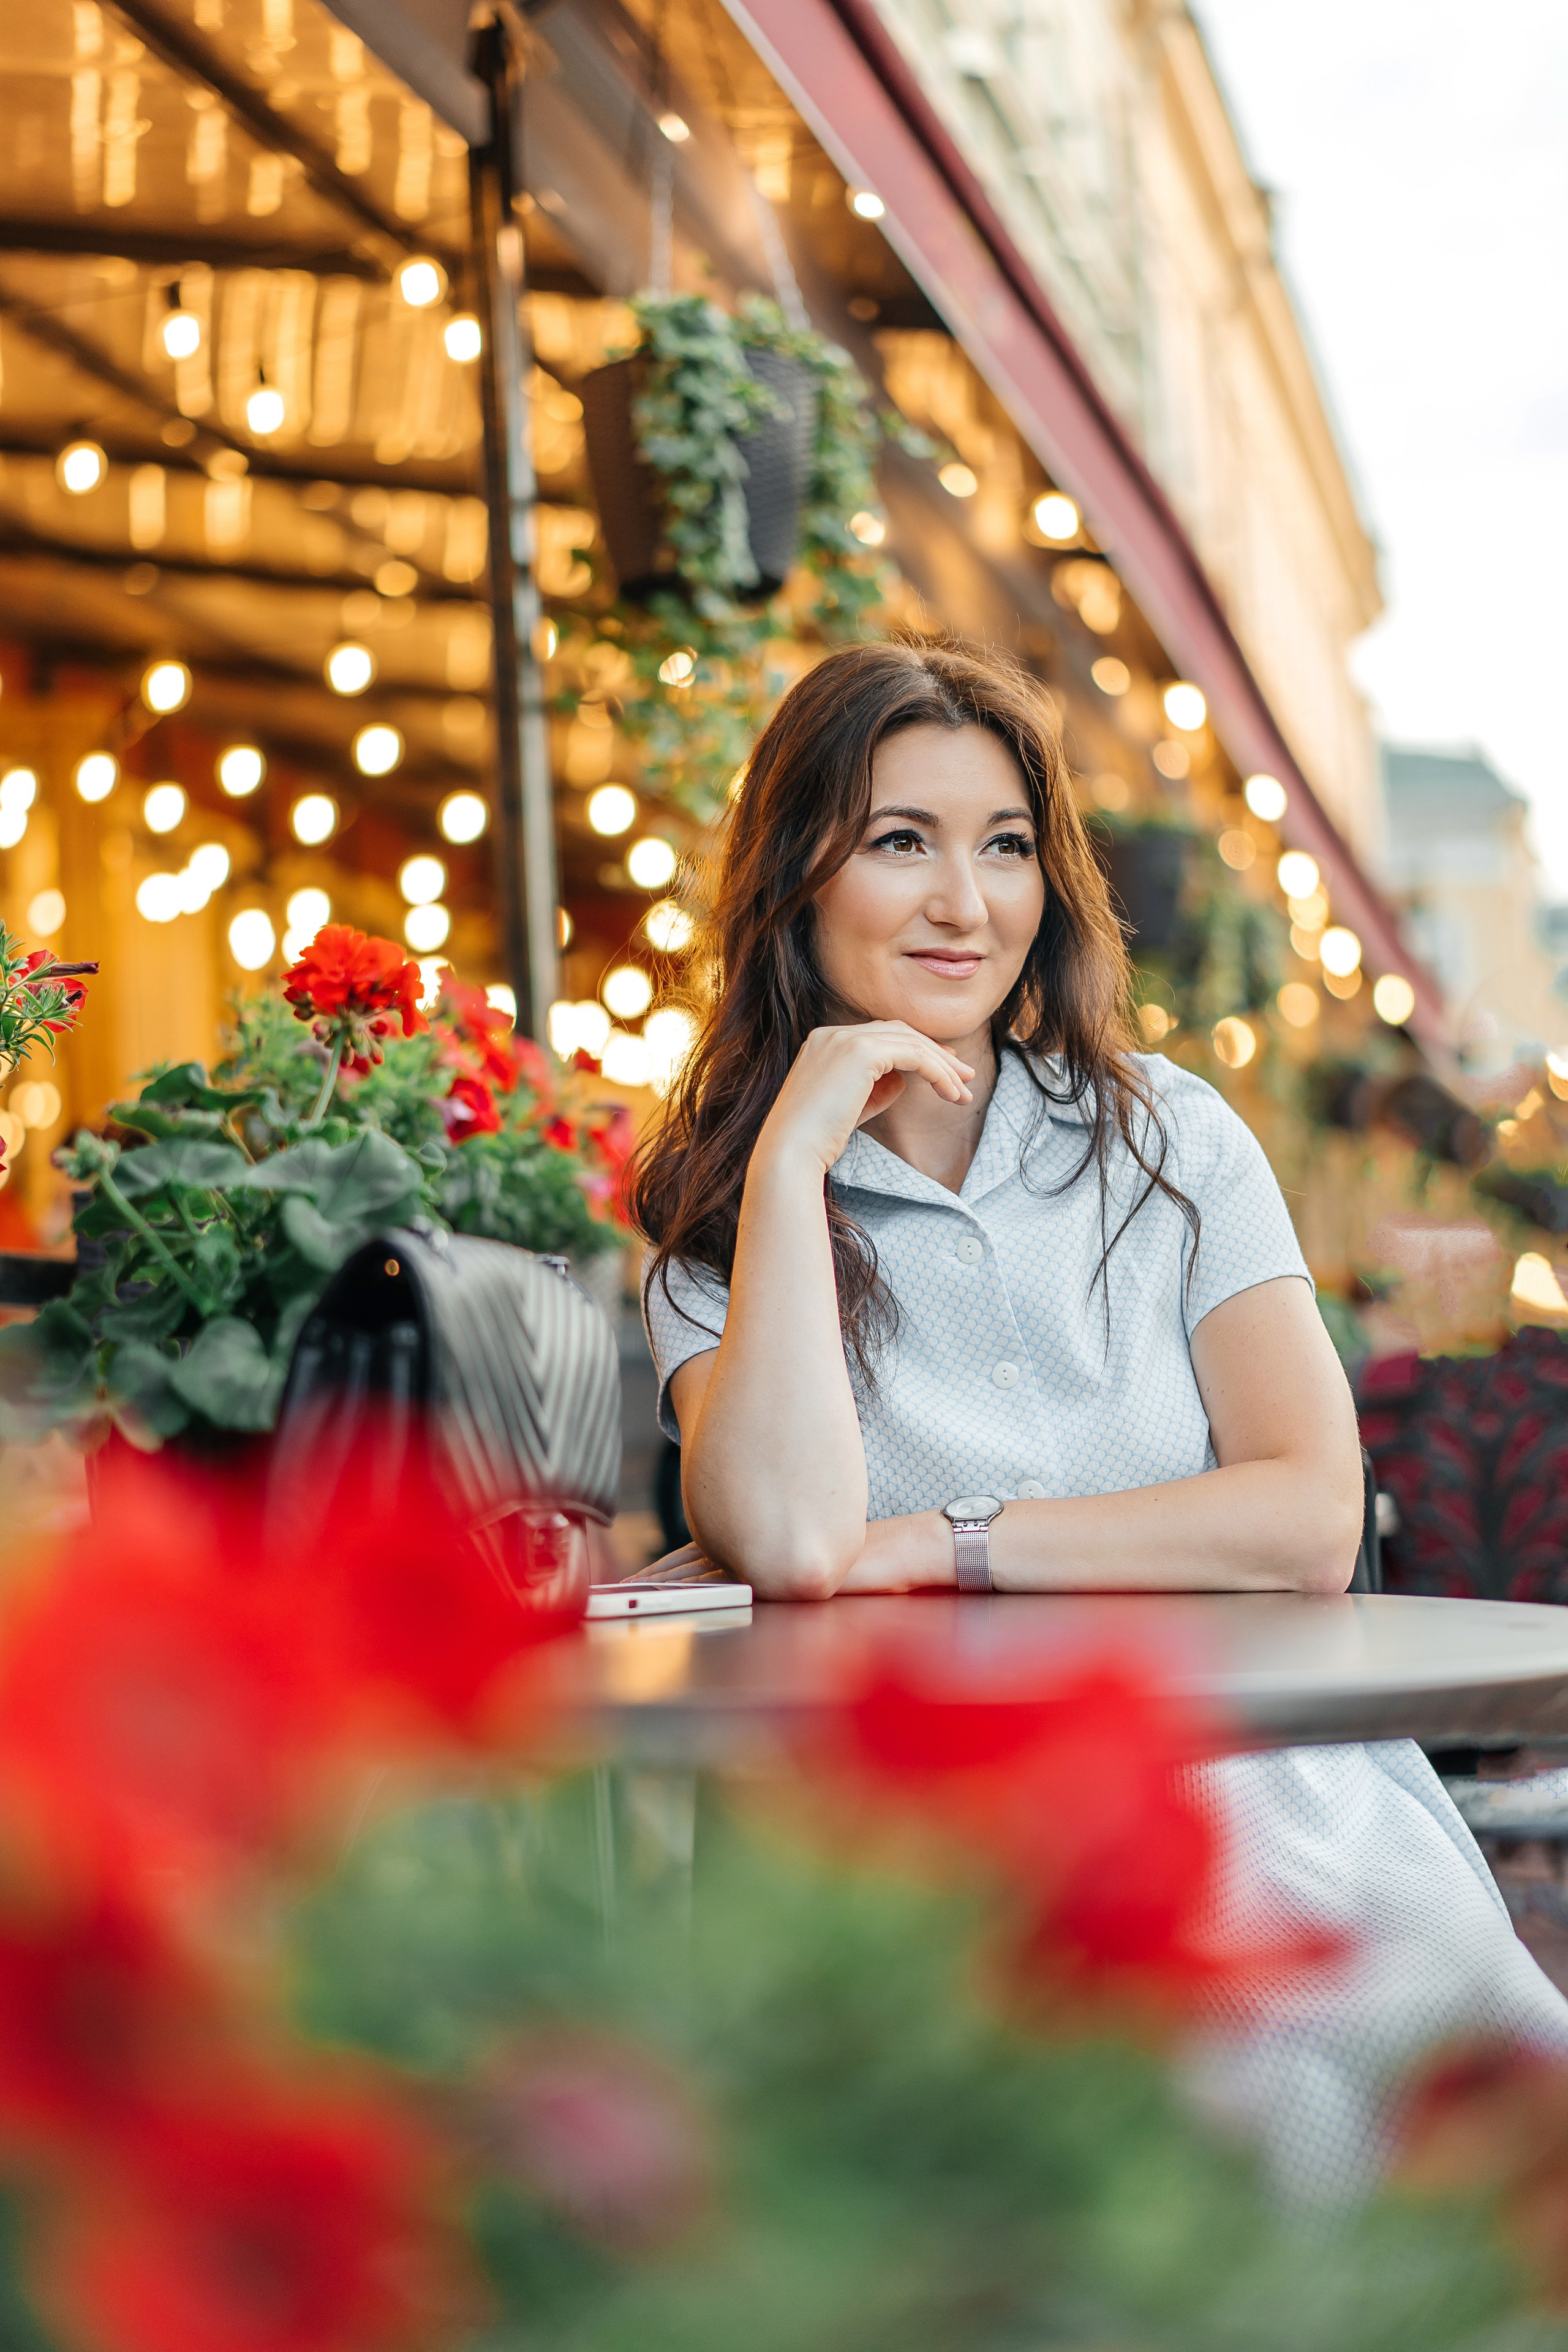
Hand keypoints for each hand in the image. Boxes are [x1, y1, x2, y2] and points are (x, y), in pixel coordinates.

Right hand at [752, 1021, 973, 1178]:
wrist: (791, 1152)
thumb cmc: (816, 1140)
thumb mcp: (852, 1108)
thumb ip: (877, 1089)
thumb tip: (905, 1079)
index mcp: (824, 1042)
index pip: (880, 1035)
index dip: (916, 1048)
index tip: (943, 1068)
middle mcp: (832, 1034)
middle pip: (899, 1032)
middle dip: (936, 1053)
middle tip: (964, 1077)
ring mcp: (845, 1039)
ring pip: (910, 1041)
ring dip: (942, 1066)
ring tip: (964, 1092)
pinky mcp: (861, 1053)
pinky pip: (913, 1055)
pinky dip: (936, 1071)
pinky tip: (950, 1092)